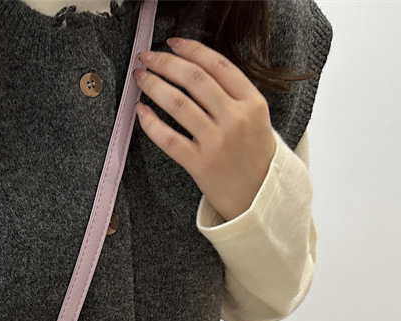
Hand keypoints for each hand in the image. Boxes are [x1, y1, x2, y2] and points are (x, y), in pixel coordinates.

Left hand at [135, 37, 275, 221]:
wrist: (260, 197)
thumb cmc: (253, 155)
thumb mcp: (255, 118)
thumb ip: (233, 93)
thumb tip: (195, 67)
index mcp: (252, 102)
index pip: (217, 65)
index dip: (191, 50)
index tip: (172, 43)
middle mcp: (235, 119)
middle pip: (193, 79)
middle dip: (164, 63)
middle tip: (146, 58)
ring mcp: (217, 142)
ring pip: (178, 104)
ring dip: (153, 86)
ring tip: (140, 79)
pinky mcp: (200, 165)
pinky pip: (168, 139)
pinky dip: (150, 122)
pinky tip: (140, 111)